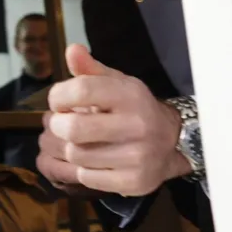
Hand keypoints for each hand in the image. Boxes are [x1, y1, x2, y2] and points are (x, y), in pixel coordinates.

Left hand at [36, 44, 189, 195]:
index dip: (58, 96)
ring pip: (76, 155)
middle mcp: (137, 124)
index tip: (58, 102)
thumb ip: (90, 70)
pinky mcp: (133, 181)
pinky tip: (96, 160)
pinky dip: (84, 170)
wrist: (173, 143)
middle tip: (62, 124)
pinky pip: (86, 177)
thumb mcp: (116, 84)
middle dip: (58, 125)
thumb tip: (72, 50)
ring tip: (82, 142)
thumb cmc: (133, 109)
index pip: (80, 90)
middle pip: (73, 128)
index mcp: (130, 94)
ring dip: (71, 149)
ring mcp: (137, 156)